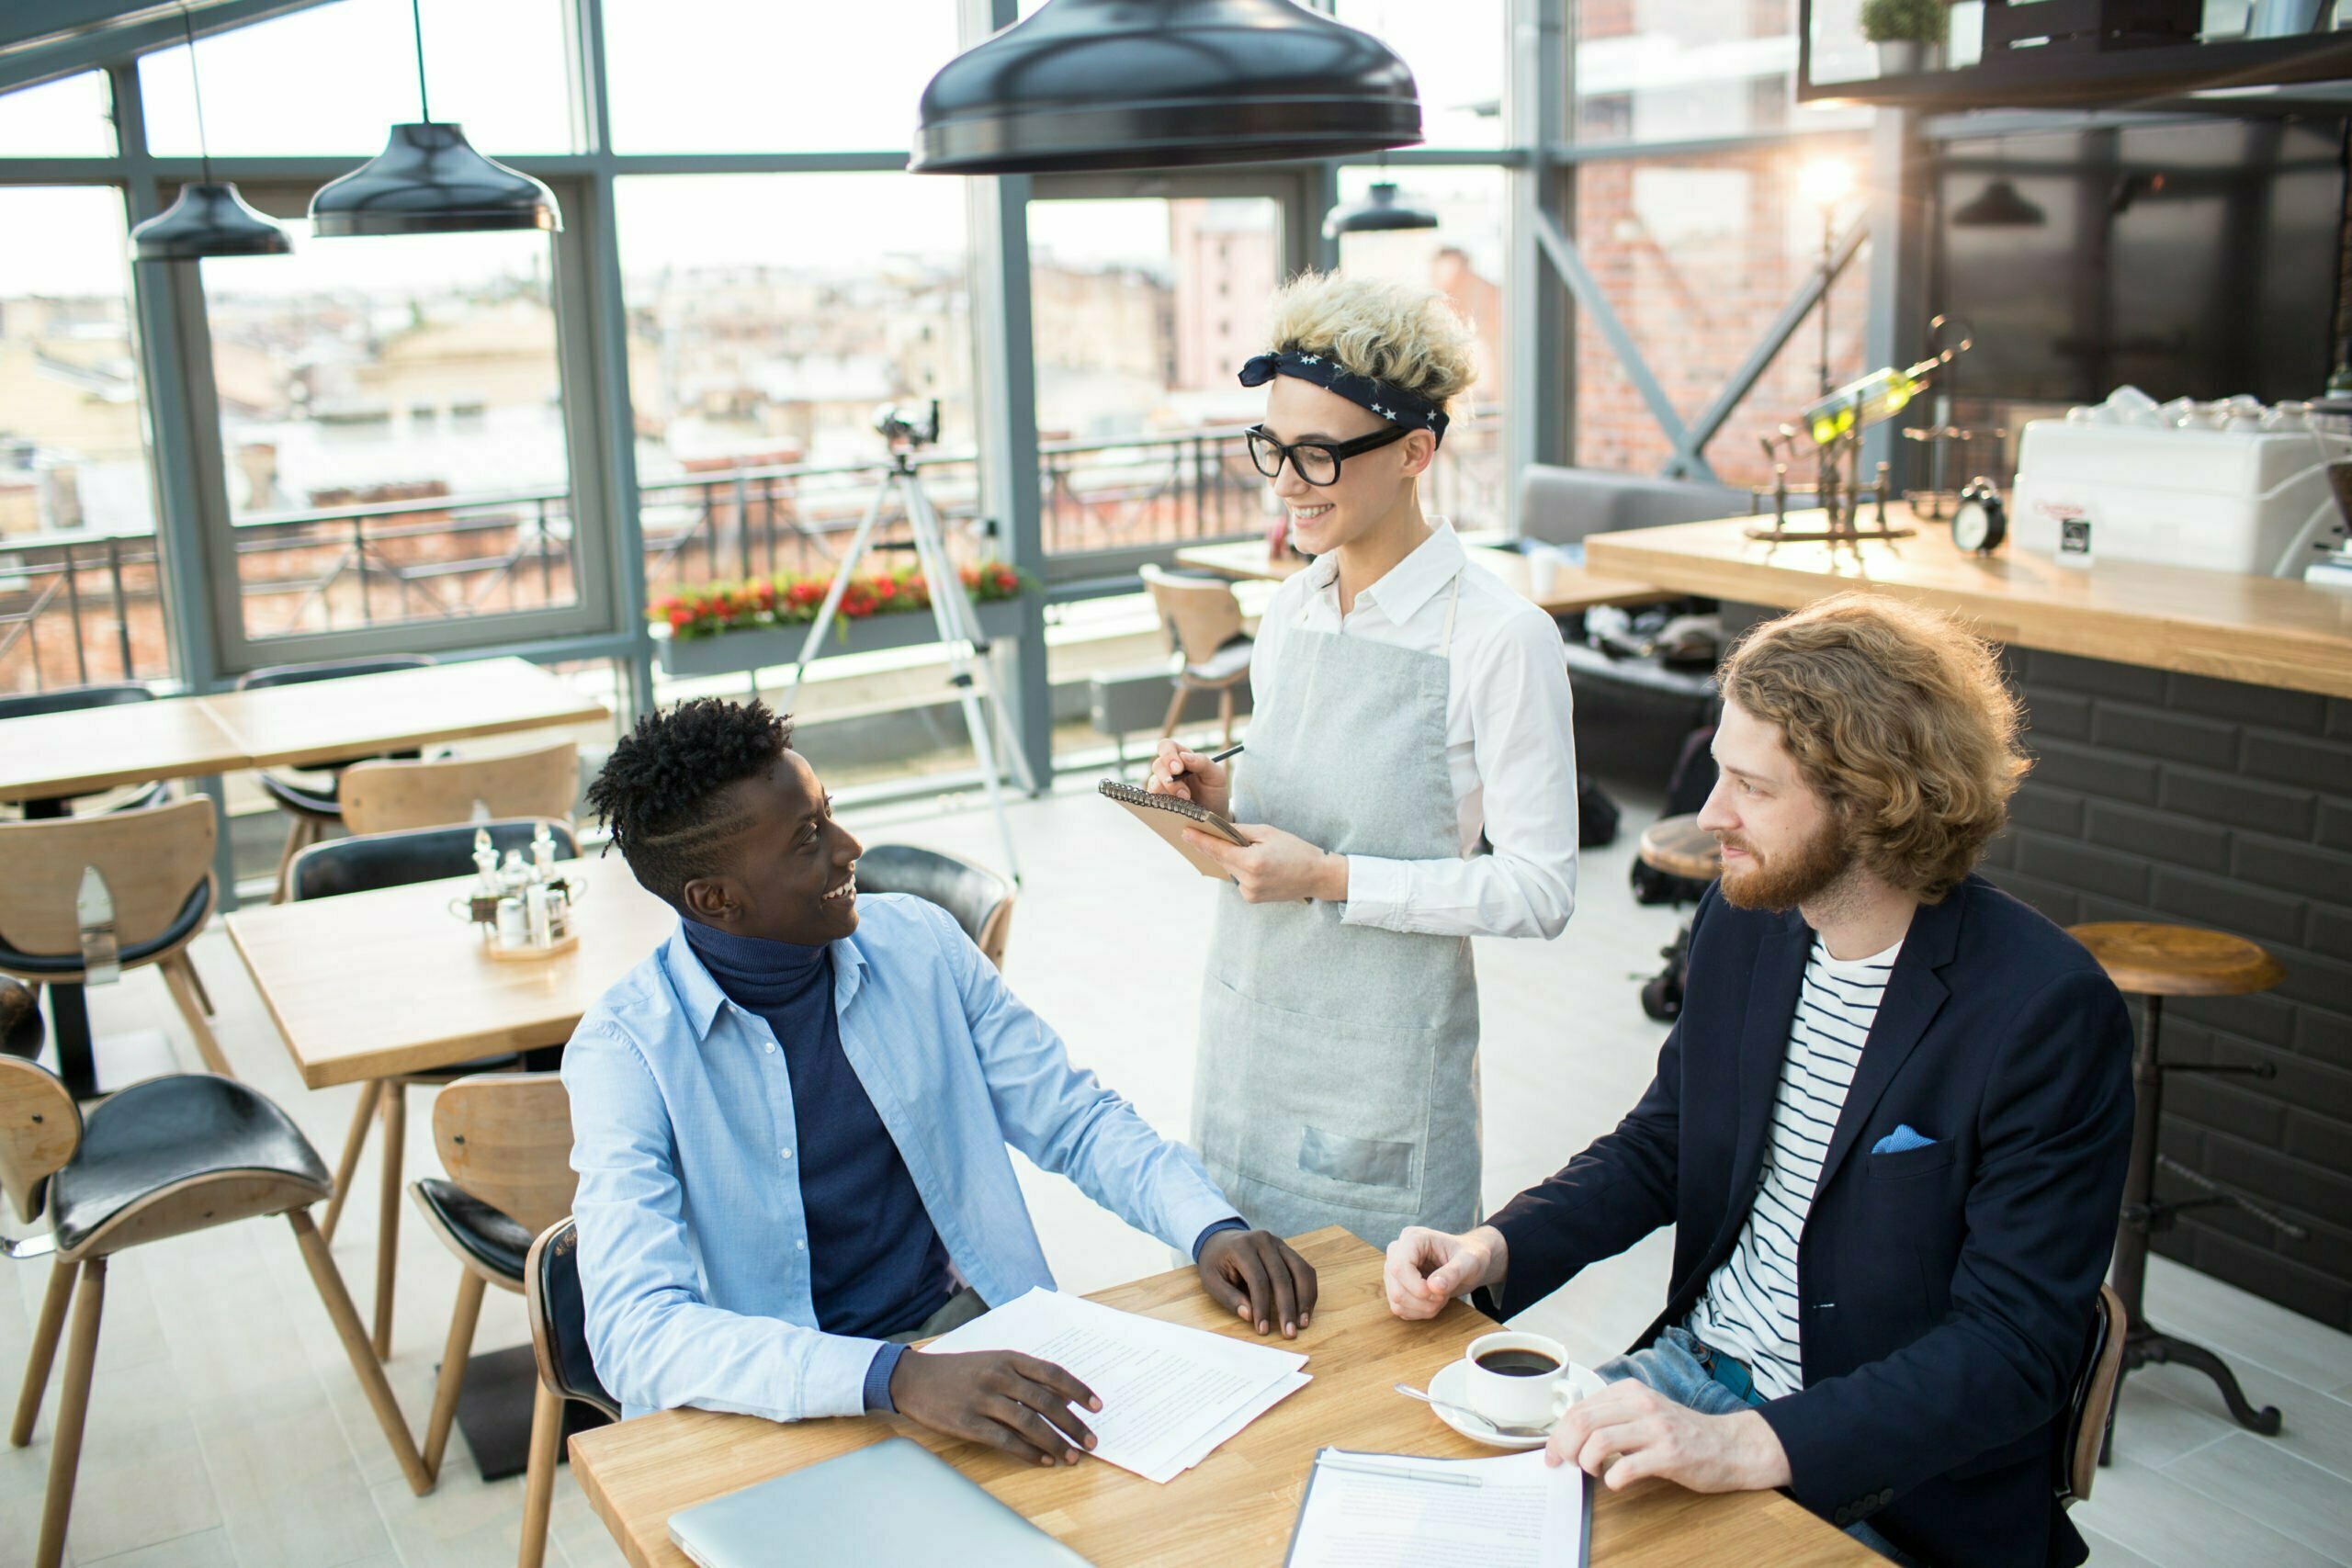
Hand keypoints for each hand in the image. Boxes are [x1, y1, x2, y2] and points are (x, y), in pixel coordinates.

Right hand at [888, 1349, 1101, 1467]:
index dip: (1078, 1390)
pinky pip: (1006, 1440)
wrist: (914, 1379)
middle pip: (1046, 1401)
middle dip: (1073, 1424)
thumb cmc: (959, 1371)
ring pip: (1030, 1423)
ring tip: (1071, 1456)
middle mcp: (999, 1376)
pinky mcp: (968, 1423)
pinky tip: (1043, 1460)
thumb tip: (1062, 1399)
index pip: (1052, 1373)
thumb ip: (1024, 1376)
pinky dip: (1028, 1452)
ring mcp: (983, 1399)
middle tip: (1090, 1440)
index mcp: (1008, 1358)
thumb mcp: (992, 1363)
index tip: (1096, 1406)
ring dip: (1056, 1442)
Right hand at [1147, 739, 1231, 818]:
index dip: (1168, 755)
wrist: (1214, 816)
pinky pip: (1154, 800)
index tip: (1178, 769)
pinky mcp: (1159, 801)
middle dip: (1169, 777)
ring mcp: (1162, 786)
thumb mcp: (1217, 775)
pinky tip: (1177, 807)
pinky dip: (1165, 803)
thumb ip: (1203, 762)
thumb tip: (1184, 756)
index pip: (1167, 747)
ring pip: (1154, 783)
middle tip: (1184, 792)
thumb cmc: (1215, 792)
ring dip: (1170, 793)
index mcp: (1182, 757)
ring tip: (1187, 801)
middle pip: (1157, 765)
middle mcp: (1168, 769)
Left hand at [1181, 822, 1345, 903]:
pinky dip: (1241, 869)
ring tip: (1249, 850)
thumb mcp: (1268, 833)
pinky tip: (1256, 864)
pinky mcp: (1251, 899)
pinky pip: (1238, 879)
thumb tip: (1219, 830)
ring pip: (1230, 869)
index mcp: (1252, 863)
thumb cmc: (1295, 850)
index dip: (1200, 841)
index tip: (1185, 832)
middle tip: (1208, 831)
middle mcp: (1248, 881)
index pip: (1218, 850)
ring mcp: (1249, 893)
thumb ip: (1241, 832)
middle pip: (1222, 860)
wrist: (1317, 876)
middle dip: (1217, 846)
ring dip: (1232, 858)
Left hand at [1198, 1228, 1318, 1337]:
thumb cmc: (1215, 1263)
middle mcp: (1263, 1241)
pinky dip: (1309, 1290)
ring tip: (1303, 1323)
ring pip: (1300, 1271)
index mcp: (1242, 1247)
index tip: (1263, 1329)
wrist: (1221, 1240)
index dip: (1262, 1306)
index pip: (1258, 1280)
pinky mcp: (1288, 1249)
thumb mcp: (1211, 1280)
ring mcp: (1279, 1243)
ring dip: (1304, 1299)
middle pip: (1282, 1276)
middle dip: (1287, 1307)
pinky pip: (1304, 1269)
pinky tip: (1306, 1309)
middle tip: (1289, 1332)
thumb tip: (1249, 1315)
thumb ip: (1229, 1297)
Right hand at [1384, 1225, 1506, 1319]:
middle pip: (1396, 1288)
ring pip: (1396, 1301)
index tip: (1439, 1294)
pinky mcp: (1396, 1285)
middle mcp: (1398, 1252)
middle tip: (1444, 1296)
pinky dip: (1419, 1312)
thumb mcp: (1469, 1261)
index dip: (1417, 1287)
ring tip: (1441, 1298)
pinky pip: (1399, 1308)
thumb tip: (1434, 1287)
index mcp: (1413, 1238)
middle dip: (1423, 1301)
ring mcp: (1394, 1270)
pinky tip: (1433, 1302)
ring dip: (1422, 1308)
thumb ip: (1453, 1272)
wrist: (1468, 1261)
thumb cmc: (1470, 1255)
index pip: (1399, 1267)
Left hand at [1545, 1379, 1791, 1492]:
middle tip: (1564, 1465)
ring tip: (1593, 1472)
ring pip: (1599, 1441)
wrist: (1731, 1446)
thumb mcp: (1645, 1412)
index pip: (1579, 1409)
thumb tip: (1571, 1435)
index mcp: (1630, 1391)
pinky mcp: (1670, 1454)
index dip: (1558, 1434)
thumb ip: (1613, 1416)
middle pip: (1582, 1422)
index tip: (1554, 1453)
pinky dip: (1613, 1480)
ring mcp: (1656, 1428)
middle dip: (1563, 1448)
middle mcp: (1641, 1404)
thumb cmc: (1683, 1433)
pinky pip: (1627, 1468)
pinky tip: (1617, 1482)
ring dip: (1586, 1463)